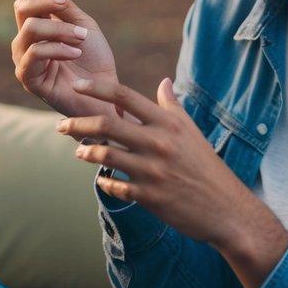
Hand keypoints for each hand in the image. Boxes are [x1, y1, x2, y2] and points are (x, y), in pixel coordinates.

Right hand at [0, 0, 119, 120]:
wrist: (105, 96)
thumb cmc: (95, 62)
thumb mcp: (84, 25)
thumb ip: (64, 5)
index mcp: (40, 22)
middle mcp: (26, 39)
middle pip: (23, 6)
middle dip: (48, 2)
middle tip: (70, 6)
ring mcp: (24, 58)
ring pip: (30, 29)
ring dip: (59, 28)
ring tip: (80, 37)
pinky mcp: (27, 78)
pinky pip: (35, 52)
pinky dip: (57, 48)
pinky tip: (74, 52)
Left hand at [60, 77, 287, 287]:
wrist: (225, 207)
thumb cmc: (205, 164)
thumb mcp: (190, 130)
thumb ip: (172, 105)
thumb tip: (164, 81)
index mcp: (167, 122)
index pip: (125, 96)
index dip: (97, 88)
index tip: (77, 86)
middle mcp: (158, 143)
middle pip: (107, 123)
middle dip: (77, 122)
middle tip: (61, 125)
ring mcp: (152, 170)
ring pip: (105, 155)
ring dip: (86, 152)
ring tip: (80, 151)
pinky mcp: (149, 196)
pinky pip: (115, 186)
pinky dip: (104, 182)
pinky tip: (102, 180)